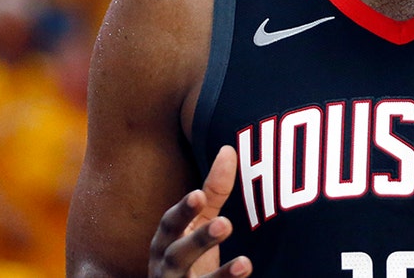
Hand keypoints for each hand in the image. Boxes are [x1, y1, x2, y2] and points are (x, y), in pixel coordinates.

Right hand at [149, 146, 252, 277]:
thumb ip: (212, 192)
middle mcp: (165, 266)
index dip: (183, 210)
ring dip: (219, 274)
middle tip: (225, 224)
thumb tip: (228, 149)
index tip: (198, 195)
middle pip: (177, 253)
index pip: (170, 223)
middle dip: (199, 239)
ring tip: (246, 263)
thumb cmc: (188, 255)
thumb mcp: (198, 223)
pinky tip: (248, 274)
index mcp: (166, 241)